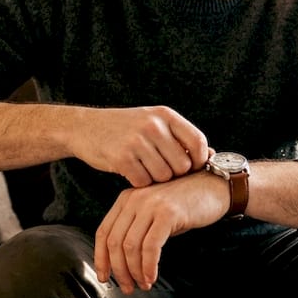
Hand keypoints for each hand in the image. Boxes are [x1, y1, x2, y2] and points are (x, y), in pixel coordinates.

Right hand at [71, 106, 210, 186]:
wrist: (84, 127)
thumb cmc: (125, 129)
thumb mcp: (153, 122)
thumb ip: (179, 137)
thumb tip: (212, 155)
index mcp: (164, 115)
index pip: (198, 141)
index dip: (200, 160)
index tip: (192, 168)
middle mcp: (153, 126)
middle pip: (182, 165)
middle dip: (175, 173)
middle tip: (161, 170)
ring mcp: (137, 141)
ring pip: (163, 176)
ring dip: (156, 179)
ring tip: (144, 169)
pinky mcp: (122, 157)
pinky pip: (143, 182)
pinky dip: (139, 182)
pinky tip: (131, 172)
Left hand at [93, 171, 229, 293]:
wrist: (214, 186)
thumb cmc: (186, 203)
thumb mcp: (154, 212)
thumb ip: (137, 228)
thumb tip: (123, 263)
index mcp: (126, 199)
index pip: (103, 232)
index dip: (101, 258)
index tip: (104, 277)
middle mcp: (134, 199)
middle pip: (115, 242)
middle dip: (119, 270)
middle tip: (128, 287)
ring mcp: (151, 204)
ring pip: (131, 246)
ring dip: (135, 271)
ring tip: (143, 283)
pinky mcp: (168, 213)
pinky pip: (150, 246)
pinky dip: (148, 266)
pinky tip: (152, 276)